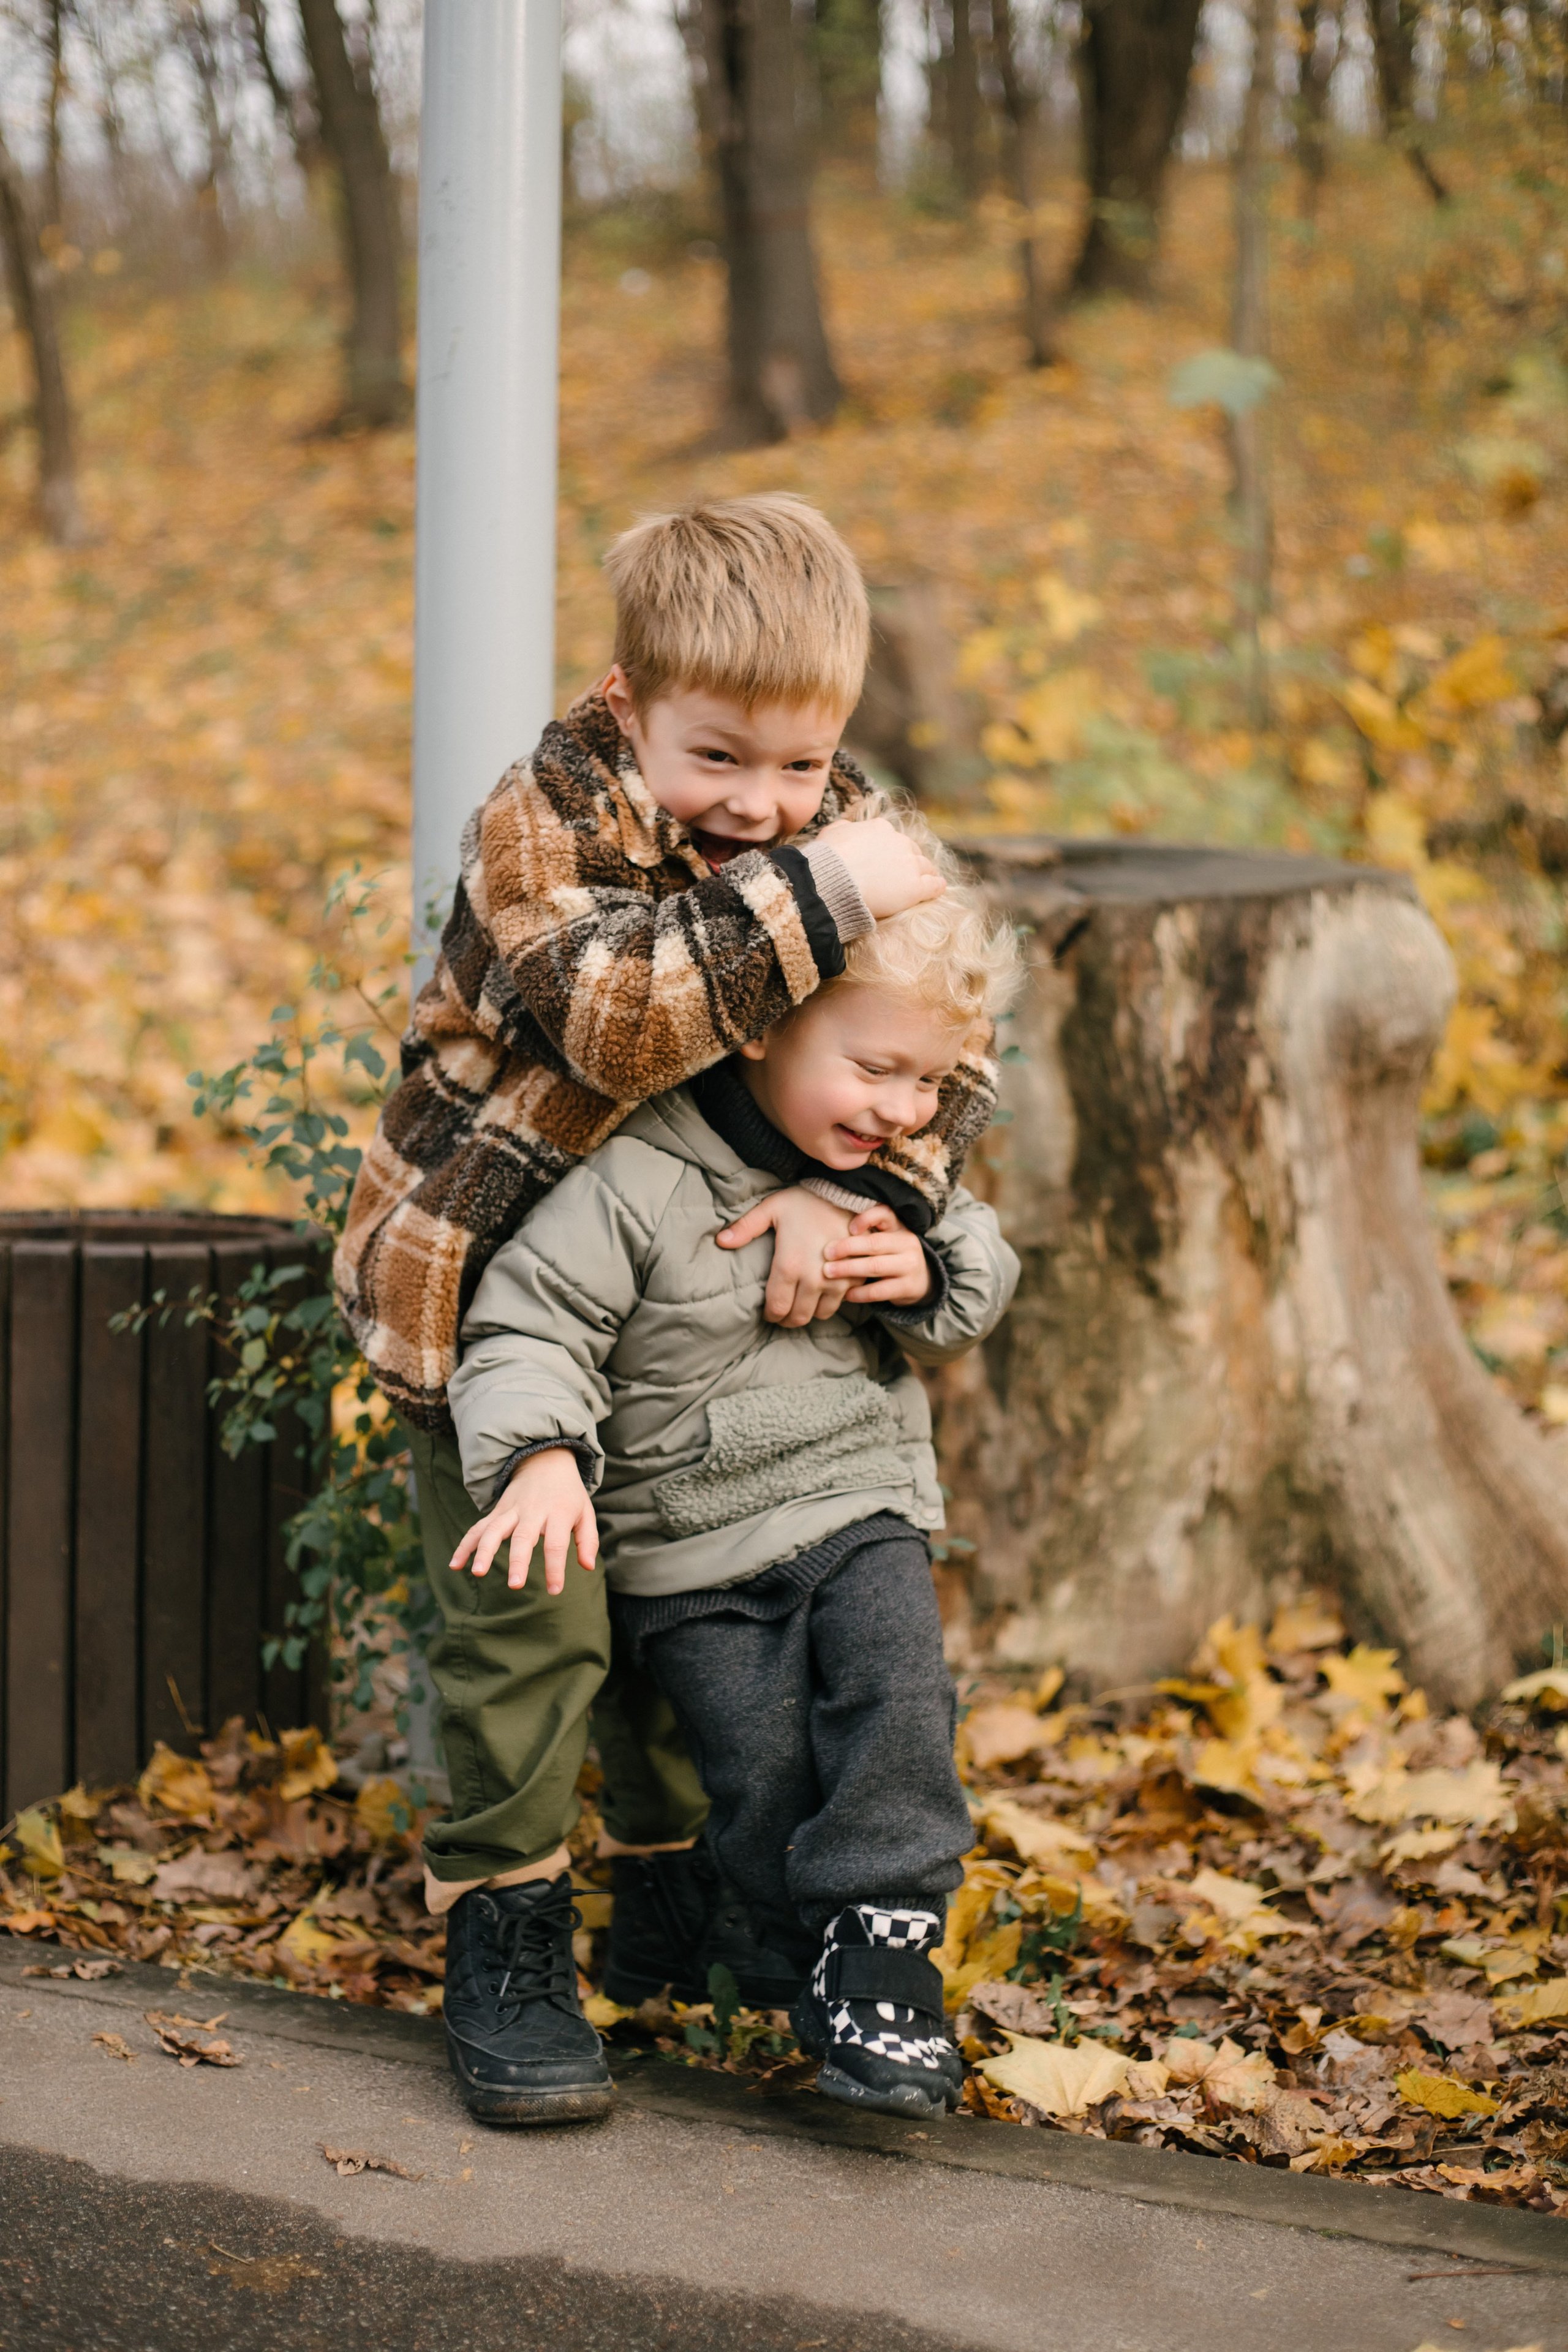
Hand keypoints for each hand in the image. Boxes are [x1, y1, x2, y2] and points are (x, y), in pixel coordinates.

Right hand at [449, 1447, 598, 1594]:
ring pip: (495, 1529)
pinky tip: (455, 1564)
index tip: (555, 1590)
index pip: (556, 1543)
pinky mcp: (497, 1511)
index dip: (555, 1568)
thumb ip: (588, 1540)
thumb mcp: (585, 1512)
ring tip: (477, 1572)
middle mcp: (533, 1511)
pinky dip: (466, 1544)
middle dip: (518, 1561)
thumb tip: (588, 1567)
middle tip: (515, 1584)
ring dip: (485, 1551)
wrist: (545, 1460)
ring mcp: (512, 1509)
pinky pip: (478, 1527)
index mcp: (558, 1513)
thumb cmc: (568, 1494)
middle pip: (523, 1537)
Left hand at [715, 1183, 856, 1326]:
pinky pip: (840, 1303)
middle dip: (787, 1319)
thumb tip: (720, 1241)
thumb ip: (746, 1227)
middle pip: (798, 1317)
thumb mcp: (771, 1208)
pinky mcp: (853, 1278)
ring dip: (809, 1312)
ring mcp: (836, 1281)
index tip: (768, 1312)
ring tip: (801, 1304)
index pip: (777, 1307)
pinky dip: (829, 1303)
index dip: (771, 1315)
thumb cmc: (805, 1200)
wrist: (846, 1194)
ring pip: (819, 1314)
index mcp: (789, 1265)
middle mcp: (813, 1279)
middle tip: (783, 1313)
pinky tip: (821, 1294)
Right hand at [811, 816, 945, 920]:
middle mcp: (899, 841)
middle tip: (905, 872)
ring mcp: (910, 864)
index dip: (891, 849)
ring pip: (926, 866)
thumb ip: (844, 827)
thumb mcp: (831, 833)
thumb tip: (848, 826)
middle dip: (909, 860)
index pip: (892, 838)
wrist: (834, 881)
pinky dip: (937, 886)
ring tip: (927, 880)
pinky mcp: (916, 887)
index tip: (888, 859)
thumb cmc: (828, 859)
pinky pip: (934, 885)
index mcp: (880, 828)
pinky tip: (938, 888)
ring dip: (926, 872)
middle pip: (911, 850)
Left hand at [823, 1205, 932, 1306]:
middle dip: (847, 1248)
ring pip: (875, 1266)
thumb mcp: (887, 1238)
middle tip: (827, 1253)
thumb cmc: (893, 1255)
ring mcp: (909, 1266)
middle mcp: (907, 1243)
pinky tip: (846, 1293)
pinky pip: (879, 1290)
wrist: (922, 1281)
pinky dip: (860, 1292)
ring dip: (849, 1269)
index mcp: (899, 1227)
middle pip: (874, 1243)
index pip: (885, 1214)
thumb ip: (868, 1231)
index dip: (866, 1218)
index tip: (848, 1227)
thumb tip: (831, 1230)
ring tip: (829, 1272)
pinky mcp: (908, 1287)